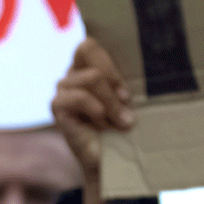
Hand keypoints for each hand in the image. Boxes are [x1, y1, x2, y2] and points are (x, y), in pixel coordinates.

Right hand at [51, 37, 134, 203]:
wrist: (110, 159)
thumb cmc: (122, 126)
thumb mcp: (128, 97)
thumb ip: (125, 78)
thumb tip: (146, 56)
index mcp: (86, 68)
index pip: (90, 43)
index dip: (110, 58)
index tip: (126, 84)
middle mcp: (71, 76)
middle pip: (86, 48)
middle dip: (111, 73)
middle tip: (125, 98)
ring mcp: (62, 91)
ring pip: (91, 78)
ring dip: (110, 100)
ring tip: (119, 120)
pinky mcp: (57, 108)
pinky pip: (78, 97)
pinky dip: (96, 109)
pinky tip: (102, 122)